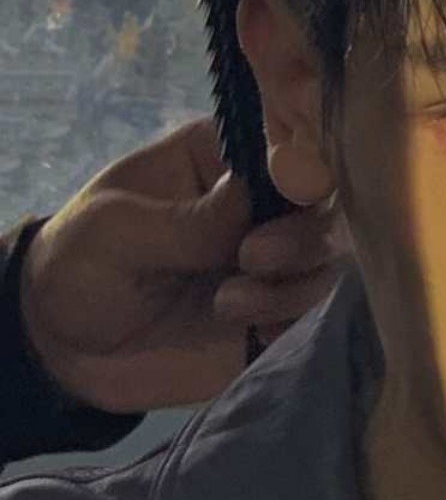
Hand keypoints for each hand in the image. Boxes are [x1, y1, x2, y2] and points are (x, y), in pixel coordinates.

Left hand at [18, 116, 351, 413]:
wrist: (66, 351)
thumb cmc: (82, 264)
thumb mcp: (118, 232)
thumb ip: (191, 220)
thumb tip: (261, 194)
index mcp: (223, 159)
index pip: (286, 148)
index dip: (304, 167)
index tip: (292, 192)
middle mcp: (260, 204)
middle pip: (322, 207)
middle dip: (300, 235)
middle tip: (251, 259)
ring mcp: (273, 260)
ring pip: (325, 261)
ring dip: (291, 285)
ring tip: (227, 306)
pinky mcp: (275, 311)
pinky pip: (313, 310)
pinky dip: (295, 320)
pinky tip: (256, 334)